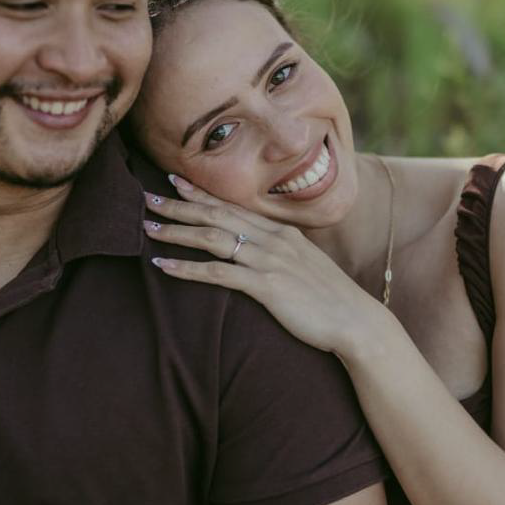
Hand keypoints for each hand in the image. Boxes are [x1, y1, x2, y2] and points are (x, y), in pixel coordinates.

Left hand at [144, 176, 378, 357]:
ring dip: (177, 232)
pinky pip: (219, 274)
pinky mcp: (267, 286)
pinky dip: (188, 268)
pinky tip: (165, 266)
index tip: (174, 182)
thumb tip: (256, 249)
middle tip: (147, 198)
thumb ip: (280, 252)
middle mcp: (272, 239)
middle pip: (217, 215)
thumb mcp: (305, 264)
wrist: (357, 322)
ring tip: (148, 228)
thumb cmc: (330, 298)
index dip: (201, 193)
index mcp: (281, 232)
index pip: (233, 206)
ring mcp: (269, 261)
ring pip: (212, 239)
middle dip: (180, 205)